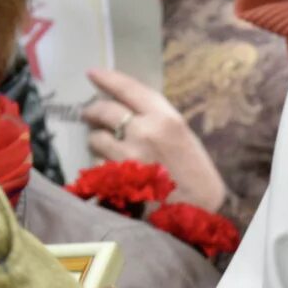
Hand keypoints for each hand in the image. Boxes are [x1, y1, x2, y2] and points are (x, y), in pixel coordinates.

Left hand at [82, 68, 229, 215]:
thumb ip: (158, 122)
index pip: (129, 88)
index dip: (108, 78)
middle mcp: (145, 130)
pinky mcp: (117, 176)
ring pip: (96, 137)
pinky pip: (98, 164)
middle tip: (89, 114)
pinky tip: (114, 173)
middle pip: (104, 109)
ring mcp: (128, 154)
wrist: (198, 213)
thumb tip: (129, 111)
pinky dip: (101, 166)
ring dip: (97, 141)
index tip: (92, 73)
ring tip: (106, 149)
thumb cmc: (196, 177)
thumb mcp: (185, 139)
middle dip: (92, 111)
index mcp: (167, 118)